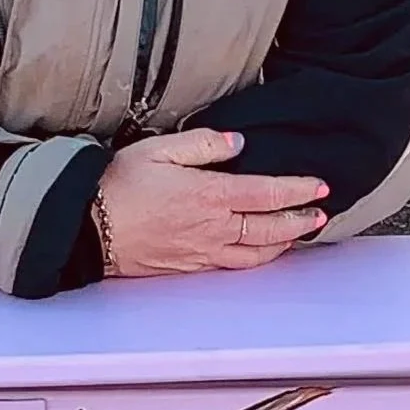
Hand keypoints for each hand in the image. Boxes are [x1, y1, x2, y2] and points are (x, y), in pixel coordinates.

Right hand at [97, 128, 327, 278]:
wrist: (89, 227)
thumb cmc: (118, 186)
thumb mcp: (159, 150)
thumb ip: (203, 144)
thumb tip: (237, 143)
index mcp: (210, 195)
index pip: (268, 193)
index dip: (298, 190)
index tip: (319, 186)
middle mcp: (213, 228)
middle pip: (270, 228)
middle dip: (300, 220)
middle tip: (320, 213)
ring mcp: (203, 251)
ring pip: (257, 253)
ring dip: (284, 243)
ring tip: (300, 233)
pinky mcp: (190, 266)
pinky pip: (235, 265)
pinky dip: (258, 259)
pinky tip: (261, 253)